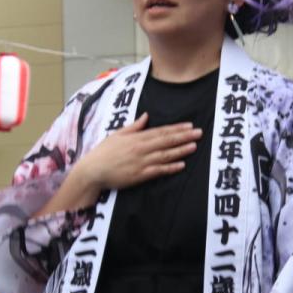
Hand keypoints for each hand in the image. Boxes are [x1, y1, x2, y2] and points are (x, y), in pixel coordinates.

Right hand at [75, 114, 201, 191]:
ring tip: (194, 146)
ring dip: (181, 150)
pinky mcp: (140, 176)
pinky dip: (170, 168)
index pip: (161, 131)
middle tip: (199, 133)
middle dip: (184, 137)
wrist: (93, 171)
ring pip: (165, 155)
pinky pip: (158, 171)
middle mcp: (141, 148)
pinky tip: (181, 165)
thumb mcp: (117, 135)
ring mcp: (141, 162)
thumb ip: (134, 126)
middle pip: (166, 141)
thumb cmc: (103, 152)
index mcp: (136, 138)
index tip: (189, 125)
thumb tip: (146, 116)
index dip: (176, 129)